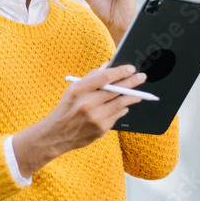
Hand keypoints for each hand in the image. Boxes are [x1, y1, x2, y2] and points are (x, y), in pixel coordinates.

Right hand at [13, 64, 146, 177]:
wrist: (57, 134)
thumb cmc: (67, 108)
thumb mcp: (73, 90)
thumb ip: (91, 77)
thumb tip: (108, 66)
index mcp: (78, 90)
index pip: (105, 78)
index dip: (120, 72)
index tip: (131, 68)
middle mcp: (87, 104)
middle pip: (116, 90)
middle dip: (131, 82)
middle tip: (141, 77)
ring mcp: (95, 118)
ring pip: (120, 104)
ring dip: (131, 97)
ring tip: (138, 94)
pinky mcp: (101, 129)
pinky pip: (117, 115)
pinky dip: (122, 109)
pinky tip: (123, 106)